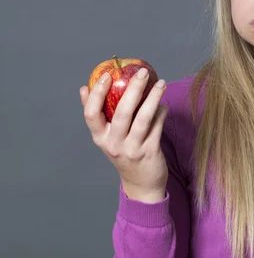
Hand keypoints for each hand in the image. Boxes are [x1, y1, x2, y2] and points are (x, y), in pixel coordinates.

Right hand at [80, 68, 168, 202]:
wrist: (141, 185)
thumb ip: (99, 116)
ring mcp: (132, 149)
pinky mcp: (150, 151)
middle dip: (132, 89)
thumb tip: (85, 88)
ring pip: (143, 118)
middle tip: (141, 72)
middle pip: (121, 112)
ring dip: (153, 98)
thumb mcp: (108, 137)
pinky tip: (164, 104)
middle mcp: (113, 144)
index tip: (105, 75)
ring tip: (161, 83)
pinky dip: (161, 112)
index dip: (96, 94)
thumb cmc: (124, 153)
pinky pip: (157, 126)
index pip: (91, 114)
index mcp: (100, 138)